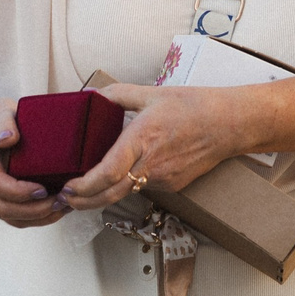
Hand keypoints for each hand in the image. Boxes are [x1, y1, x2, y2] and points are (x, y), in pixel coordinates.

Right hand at [0, 95, 63, 228]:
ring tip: (64, 207)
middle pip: (3, 207)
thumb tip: (8, 138)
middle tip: (61, 202)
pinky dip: (35, 219)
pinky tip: (56, 210)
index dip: (18, 192)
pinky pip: (14, 217)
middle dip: (34, 210)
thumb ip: (3, 122)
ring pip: (9, 217)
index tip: (43, 189)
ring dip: (38, 218)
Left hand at [62, 83, 254, 211]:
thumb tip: (93, 96)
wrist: (229, 125)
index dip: (83, 186)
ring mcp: (162, 179)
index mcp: (141, 139)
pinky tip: (118, 178)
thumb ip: (118, 95)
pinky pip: (142, 188)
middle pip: (109, 195)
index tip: (67, 187)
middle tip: (64, 199)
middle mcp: (150, 165)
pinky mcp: (171, 186)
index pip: (106, 174)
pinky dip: (126, 186)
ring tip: (83, 189)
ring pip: (125, 192)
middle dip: (82, 202)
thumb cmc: (194, 107)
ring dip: (102, 194)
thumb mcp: (151, 93)